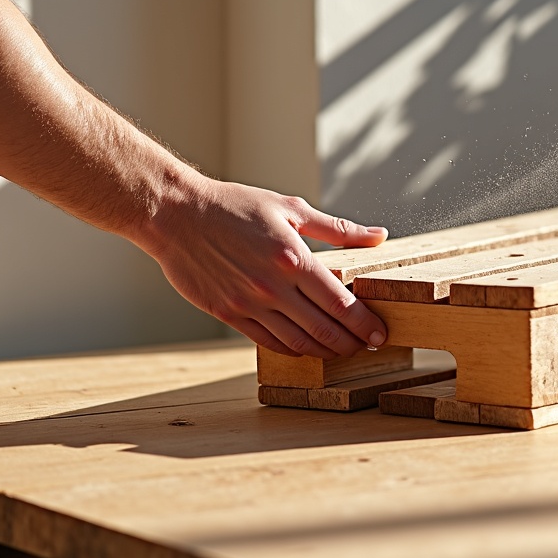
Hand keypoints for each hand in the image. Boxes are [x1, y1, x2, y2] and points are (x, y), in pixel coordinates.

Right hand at [142, 174, 388, 357]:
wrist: (176, 214)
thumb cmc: (235, 206)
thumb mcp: (290, 208)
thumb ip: (338, 229)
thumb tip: (379, 236)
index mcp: (293, 259)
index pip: (340, 303)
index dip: (365, 324)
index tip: (381, 334)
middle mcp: (273, 287)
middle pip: (324, 329)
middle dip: (352, 343)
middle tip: (368, 347)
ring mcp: (248, 304)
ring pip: (297, 343)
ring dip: (325, 351)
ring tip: (342, 350)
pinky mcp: (228, 314)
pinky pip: (268, 342)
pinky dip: (292, 349)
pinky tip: (306, 347)